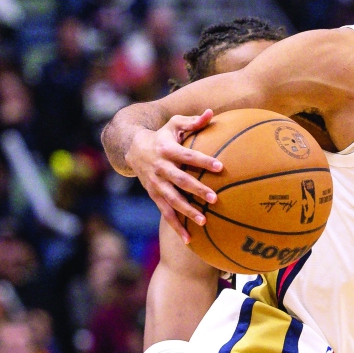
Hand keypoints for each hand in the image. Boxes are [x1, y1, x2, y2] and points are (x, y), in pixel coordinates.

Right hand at [127, 112, 223, 243]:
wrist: (133, 149)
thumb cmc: (161, 135)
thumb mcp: (173, 125)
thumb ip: (193, 121)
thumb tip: (212, 113)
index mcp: (166, 149)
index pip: (188, 155)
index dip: (203, 160)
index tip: (220, 166)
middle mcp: (160, 168)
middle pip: (180, 180)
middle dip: (196, 190)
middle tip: (214, 198)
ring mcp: (156, 184)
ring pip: (172, 200)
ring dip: (187, 211)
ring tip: (204, 221)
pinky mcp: (154, 196)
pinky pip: (165, 213)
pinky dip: (176, 227)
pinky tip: (189, 239)